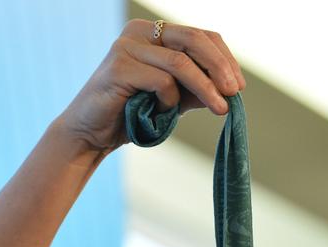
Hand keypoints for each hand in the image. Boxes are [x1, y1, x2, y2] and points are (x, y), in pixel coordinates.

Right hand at [56, 19, 245, 154]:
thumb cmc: (130, 115)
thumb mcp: (172, 97)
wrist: (89, 135)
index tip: (238, 86)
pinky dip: (170, 100)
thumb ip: (196, 86)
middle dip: (221, 67)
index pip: (200, 35)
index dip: (224, 58)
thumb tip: (233, 86)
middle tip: (235, 93)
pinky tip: (163, 112)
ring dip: (206, 88)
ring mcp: (126, 46)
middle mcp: (139, 31)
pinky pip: (161, 81)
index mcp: (152, 32)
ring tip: (220, 109)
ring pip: (181, 62)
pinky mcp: (118, 67)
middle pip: (194, 40)